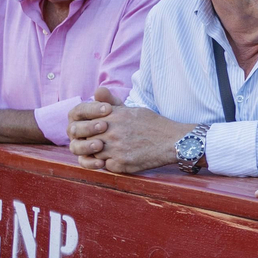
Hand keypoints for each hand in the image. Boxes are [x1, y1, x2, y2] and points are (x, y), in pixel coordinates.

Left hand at [66, 86, 183, 173]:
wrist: (172, 141)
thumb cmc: (153, 124)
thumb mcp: (132, 109)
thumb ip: (112, 102)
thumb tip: (97, 91)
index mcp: (113, 116)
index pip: (85, 123)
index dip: (88, 129)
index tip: (96, 132)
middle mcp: (112, 131)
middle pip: (87, 139)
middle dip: (93, 142)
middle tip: (104, 143)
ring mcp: (115, 149)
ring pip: (94, 154)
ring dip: (101, 154)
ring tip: (115, 151)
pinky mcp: (121, 163)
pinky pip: (106, 166)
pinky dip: (111, 164)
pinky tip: (122, 159)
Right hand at [66, 86, 119, 166]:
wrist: (130, 135)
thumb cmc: (119, 118)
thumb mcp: (116, 109)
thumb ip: (108, 100)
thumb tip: (100, 90)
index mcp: (79, 116)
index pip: (79, 110)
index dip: (91, 109)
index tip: (108, 108)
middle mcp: (74, 131)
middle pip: (74, 129)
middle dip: (88, 127)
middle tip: (104, 126)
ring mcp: (78, 145)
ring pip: (75, 147)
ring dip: (86, 146)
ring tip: (100, 145)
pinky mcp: (85, 159)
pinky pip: (83, 162)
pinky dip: (91, 163)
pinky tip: (102, 162)